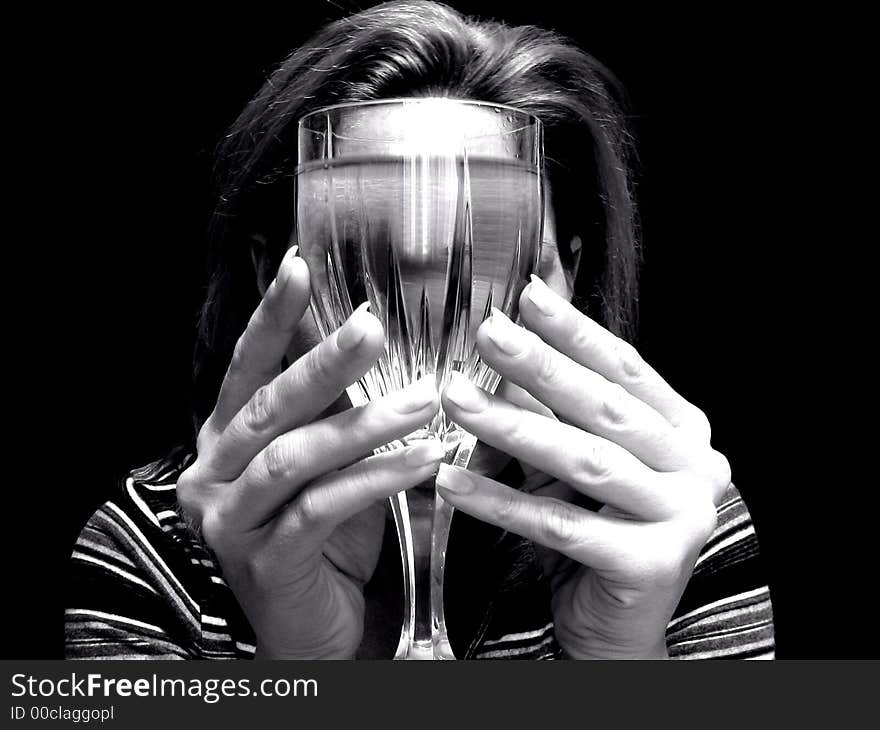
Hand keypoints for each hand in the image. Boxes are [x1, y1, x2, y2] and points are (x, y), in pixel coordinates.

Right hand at [176, 248, 441, 658]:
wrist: (317, 626)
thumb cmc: (327, 535)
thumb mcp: (328, 460)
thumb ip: (333, 406)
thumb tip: (363, 331)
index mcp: (226, 440)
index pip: (246, 367)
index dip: (273, 318)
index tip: (298, 266)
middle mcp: (214, 474)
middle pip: (268, 405)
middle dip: (323, 362)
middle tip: (372, 327)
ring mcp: (230, 520)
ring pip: (294, 456)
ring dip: (362, 424)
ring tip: (421, 402)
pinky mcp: (264, 560)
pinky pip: (321, 508)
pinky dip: (375, 479)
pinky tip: (423, 459)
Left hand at [437, 276, 729, 658]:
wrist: (620, 631)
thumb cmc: (600, 537)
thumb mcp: (577, 464)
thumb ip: (554, 413)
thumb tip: (507, 351)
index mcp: (684, 432)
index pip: (627, 368)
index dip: (576, 331)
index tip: (530, 295)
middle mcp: (696, 467)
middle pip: (606, 406)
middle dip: (541, 366)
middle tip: (489, 332)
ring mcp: (683, 515)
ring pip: (583, 460)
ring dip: (512, 426)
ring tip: (457, 396)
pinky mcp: (652, 563)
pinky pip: (561, 525)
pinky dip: (501, 502)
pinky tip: (453, 481)